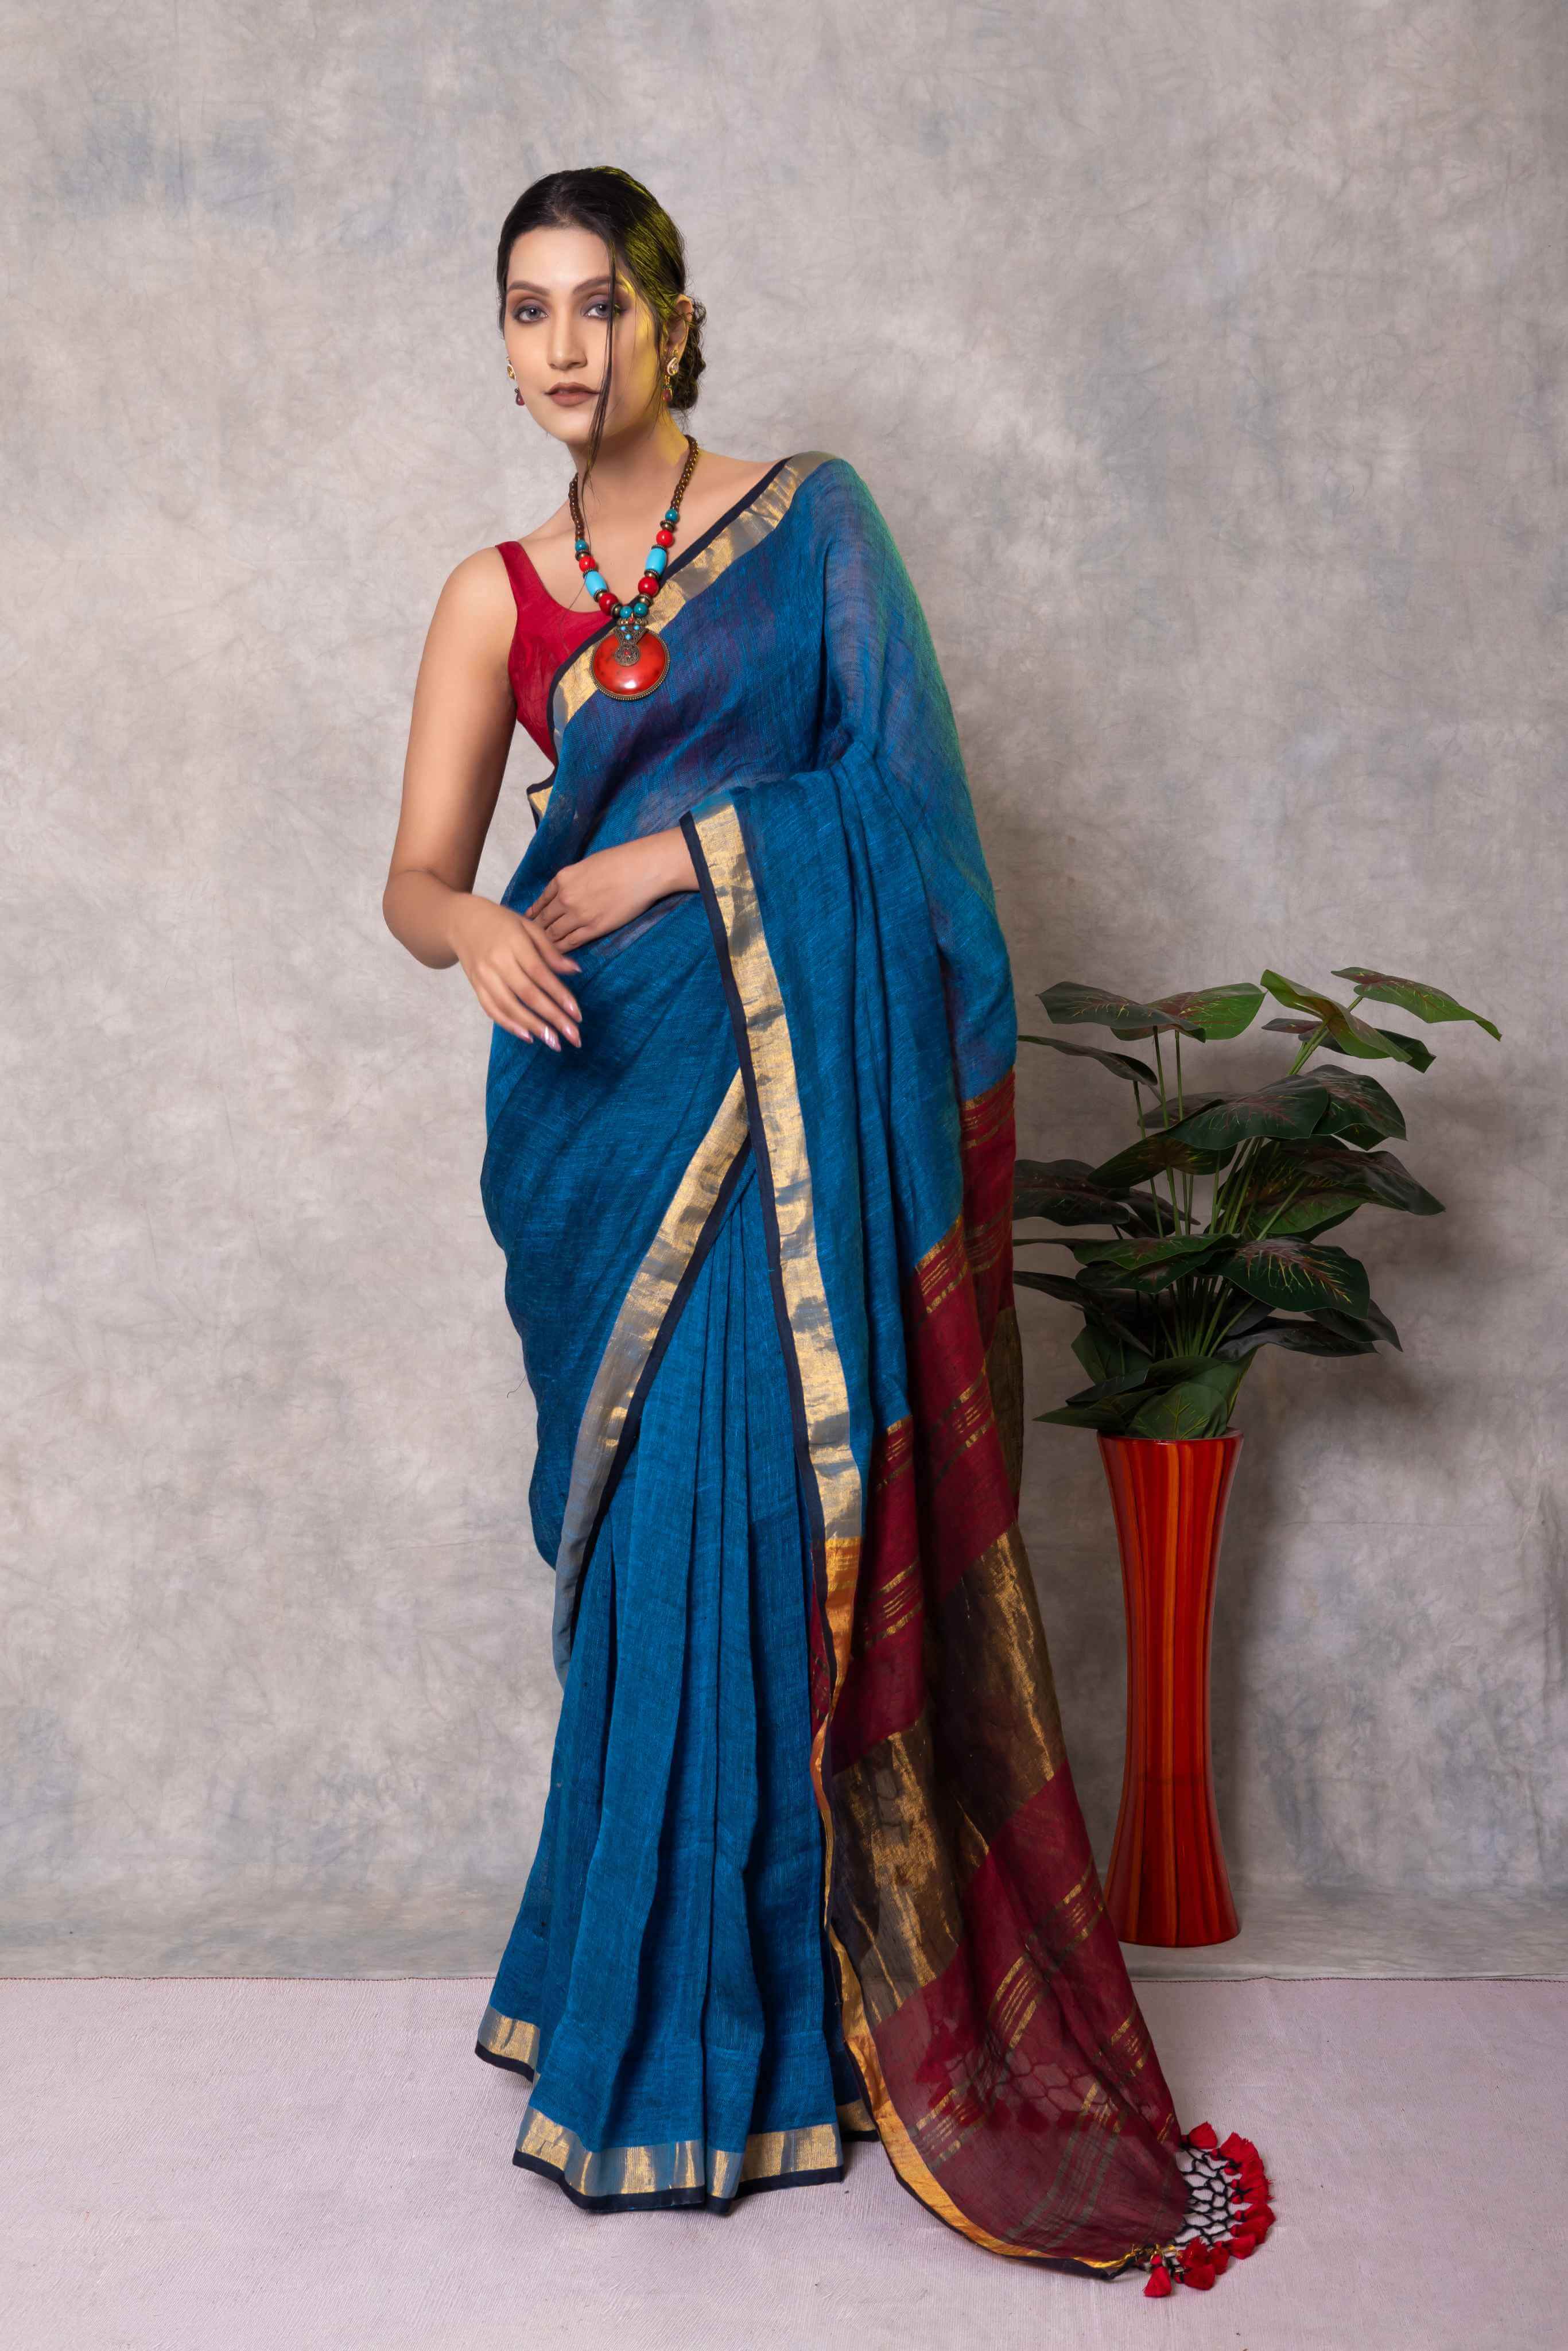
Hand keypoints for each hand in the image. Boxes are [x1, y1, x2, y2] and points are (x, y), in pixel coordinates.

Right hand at [450, 895, 582, 1050]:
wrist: (461, 921)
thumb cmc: (502, 923)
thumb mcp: (528, 927)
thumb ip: (550, 951)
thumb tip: (575, 971)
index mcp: (514, 943)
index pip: (540, 974)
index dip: (559, 995)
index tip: (577, 1014)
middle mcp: (497, 962)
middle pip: (528, 994)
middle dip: (553, 1018)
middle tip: (573, 1037)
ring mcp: (484, 976)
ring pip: (510, 1006)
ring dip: (533, 1027)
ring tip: (553, 1042)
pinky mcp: (475, 987)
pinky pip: (492, 1010)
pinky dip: (509, 1025)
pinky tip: (528, 1036)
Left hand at [524, 829, 694, 951]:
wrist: (642, 870)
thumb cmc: (620, 861)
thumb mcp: (587, 865)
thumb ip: (572, 880)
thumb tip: (567, 891)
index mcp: (562, 879)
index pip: (542, 901)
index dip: (535, 914)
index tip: (531, 922)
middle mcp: (565, 898)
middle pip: (544, 920)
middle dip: (537, 931)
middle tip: (531, 941)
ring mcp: (578, 915)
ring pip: (553, 934)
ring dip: (547, 943)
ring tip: (542, 951)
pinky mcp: (593, 928)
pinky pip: (570, 942)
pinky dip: (561, 949)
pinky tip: (557, 954)